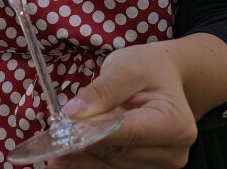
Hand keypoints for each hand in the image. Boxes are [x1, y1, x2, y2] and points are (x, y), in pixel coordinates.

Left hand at [48, 45, 197, 168]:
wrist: (165, 79)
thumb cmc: (149, 68)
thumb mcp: (127, 67)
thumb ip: (102, 90)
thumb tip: (73, 113)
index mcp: (175, 123)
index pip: (128, 133)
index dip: (94, 134)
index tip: (62, 132)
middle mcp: (173, 151)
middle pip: (119, 152)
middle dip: (83, 144)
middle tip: (50, 139)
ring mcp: (161, 164)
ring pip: (112, 164)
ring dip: (81, 157)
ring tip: (52, 149)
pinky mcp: (146, 168)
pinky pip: (112, 167)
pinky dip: (87, 161)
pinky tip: (65, 158)